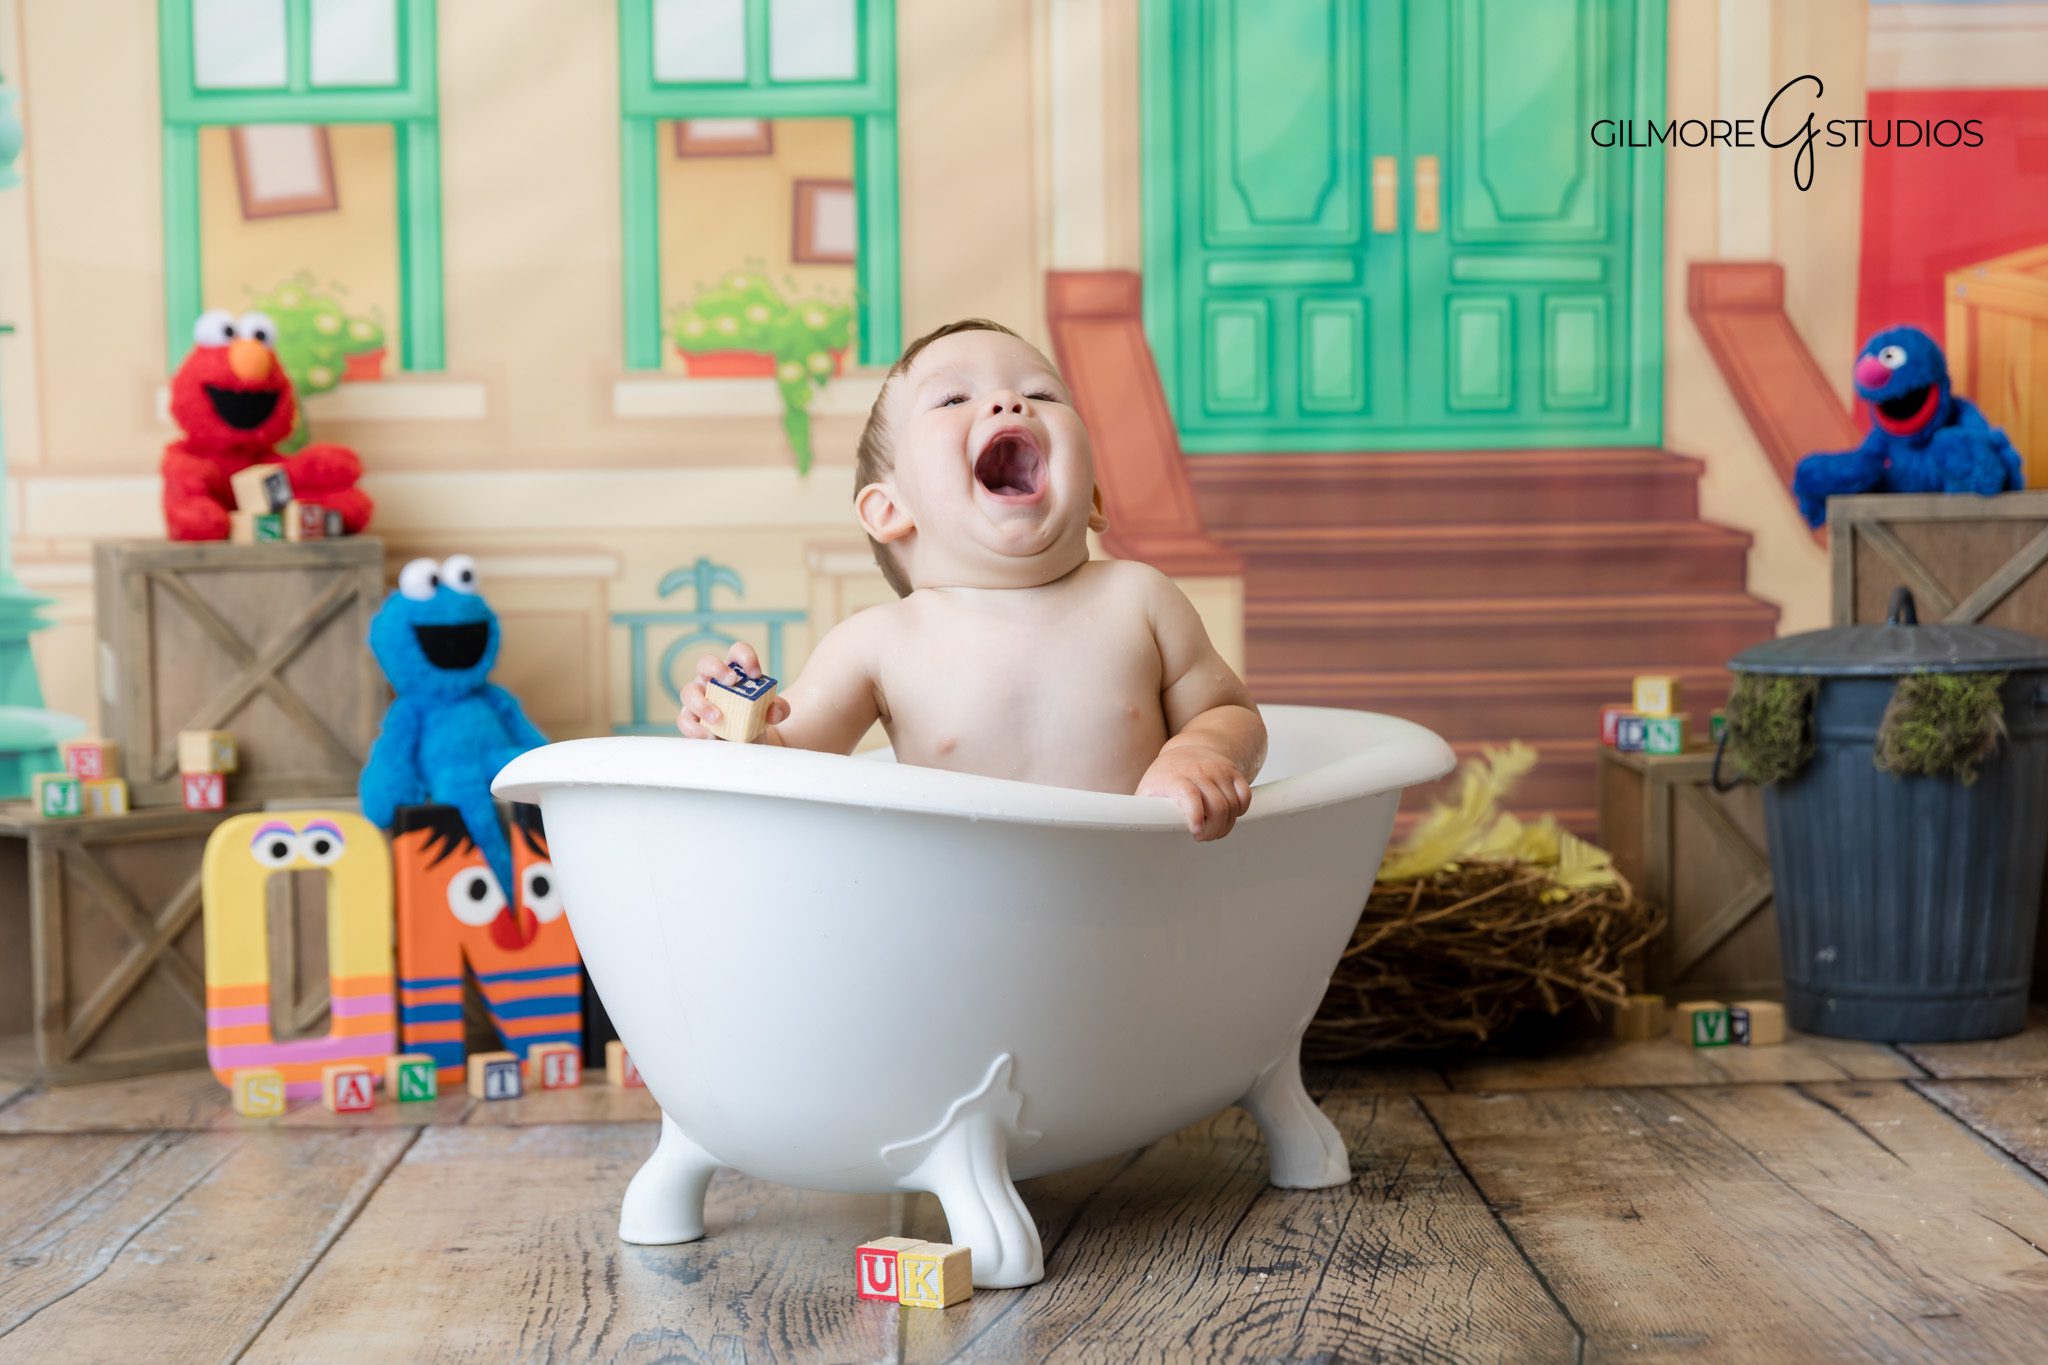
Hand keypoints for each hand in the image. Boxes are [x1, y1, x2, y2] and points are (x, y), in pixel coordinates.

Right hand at [677, 641, 790, 740]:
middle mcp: (712, 680)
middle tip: (731, 682)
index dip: (745, 657)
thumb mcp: (774, 713)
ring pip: (688, 691)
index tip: (756, 674)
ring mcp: (698, 699)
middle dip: (716, 668)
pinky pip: (685, 720)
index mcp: (734, 671)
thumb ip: (780, 709)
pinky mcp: (691, 719)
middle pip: (705, 663)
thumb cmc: (757, 718)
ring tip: (718, 718)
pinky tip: (711, 736)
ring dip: (702, 703)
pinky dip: (696, 729)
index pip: (737, 652)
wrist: (749, 742)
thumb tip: (773, 711)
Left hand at [1137, 744, 1252, 840]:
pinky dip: (1241, 810)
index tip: (1195, 830)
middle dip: (1214, 829)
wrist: (1188, 750)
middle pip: (1218, 806)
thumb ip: (1143, 810)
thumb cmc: (1166, 776)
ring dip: (1226, 824)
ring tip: (1213, 829)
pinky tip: (1229, 815)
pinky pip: (1245, 796)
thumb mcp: (1149, 790)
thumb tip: (1131, 833)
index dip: (1195, 814)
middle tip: (1203, 836)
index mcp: (1176, 778)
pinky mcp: (1233, 773)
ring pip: (1233, 804)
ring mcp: (1219, 771)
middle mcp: (1200, 772)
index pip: (1190, 794)